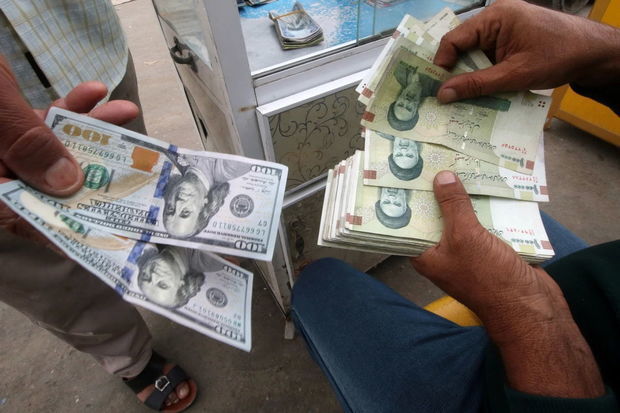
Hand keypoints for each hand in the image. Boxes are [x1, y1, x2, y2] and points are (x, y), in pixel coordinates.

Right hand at [0, 55, 138, 245]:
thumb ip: (24, 142)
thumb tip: (66, 183)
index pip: (22, 218)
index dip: (67, 223)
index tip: (112, 223)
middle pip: (41, 183)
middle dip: (92, 166)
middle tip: (134, 160)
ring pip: (42, 149)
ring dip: (87, 130)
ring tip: (123, 109)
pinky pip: (31, 124)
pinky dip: (60, 109)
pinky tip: (91, 90)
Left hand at [411, 171, 603, 397]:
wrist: (530, 307)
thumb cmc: (488, 276)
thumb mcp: (465, 236)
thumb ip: (452, 205)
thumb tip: (441, 177)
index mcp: (426, 255)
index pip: (409, 222)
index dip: (408, 199)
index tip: (407, 171)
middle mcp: (443, 252)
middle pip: (438, 216)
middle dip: (440, 191)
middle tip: (438, 157)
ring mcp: (468, 251)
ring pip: (464, 217)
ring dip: (467, 196)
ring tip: (464, 162)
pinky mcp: (491, 249)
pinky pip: (486, 222)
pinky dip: (488, 207)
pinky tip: (492, 183)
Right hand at [433, 0, 619, 102]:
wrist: (594, 54)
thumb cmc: (558, 57)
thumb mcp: (514, 75)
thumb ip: (476, 84)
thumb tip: (442, 94)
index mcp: (495, 17)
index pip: (454, 39)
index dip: (442, 64)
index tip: (437, 88)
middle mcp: (496, 20)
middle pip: (463, 48)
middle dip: (456, 74)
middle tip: (447, 99)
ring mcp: (504, 30)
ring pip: (475, 57)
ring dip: (472, 78)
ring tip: (465, 100)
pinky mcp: (511, 42)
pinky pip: (489, 59)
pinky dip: (485, 76)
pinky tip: (484, 94)